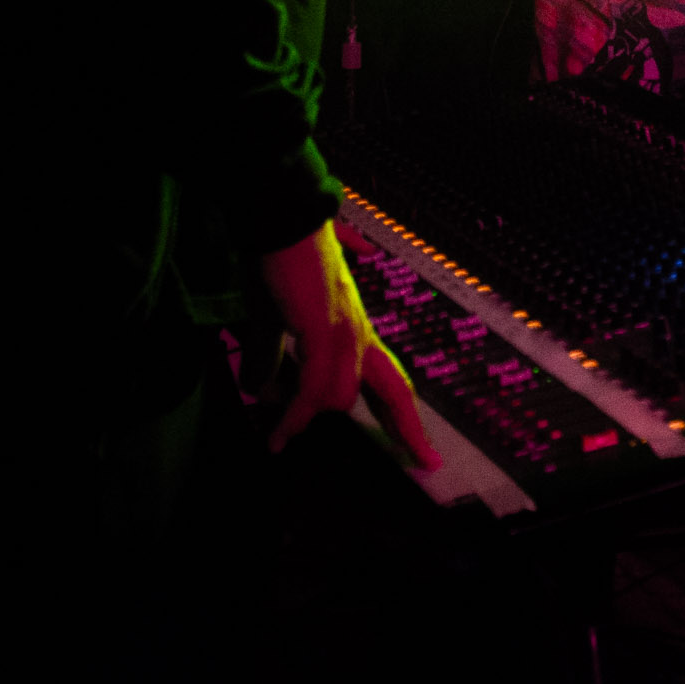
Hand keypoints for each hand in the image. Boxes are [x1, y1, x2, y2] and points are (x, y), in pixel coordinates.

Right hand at [260, 222, 438, 468]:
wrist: (281, 221)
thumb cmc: (279, 263)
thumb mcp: (272, 321)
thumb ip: (268, 359)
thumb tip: (259, 394)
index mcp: (353, 329)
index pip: (386, 377)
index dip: (400, 412)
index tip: (419, 444)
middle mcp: (358, 333)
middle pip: (395, 387)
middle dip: (408, 429)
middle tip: (426, 463)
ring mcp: (345, 333)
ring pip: (342, 396)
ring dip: (307, 420)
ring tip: (279, 437)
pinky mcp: (324, 332)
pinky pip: (314, 389)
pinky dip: (296, 415)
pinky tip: (280, 432)